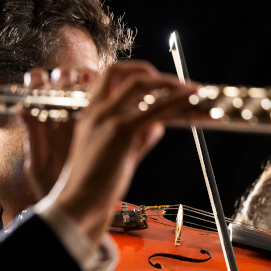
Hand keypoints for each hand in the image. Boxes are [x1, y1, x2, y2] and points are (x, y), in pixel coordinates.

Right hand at [19, 61, 194, 243]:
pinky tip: (188, 99)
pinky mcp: (122, 132)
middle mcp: (97, 111)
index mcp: (90, 114)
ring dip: (168, 82)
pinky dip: (174, 101)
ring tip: (189, 88)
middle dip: (149, 70)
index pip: (107, 77)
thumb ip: (138, 137)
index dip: (132, 72)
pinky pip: (154, 110)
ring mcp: (108, 119)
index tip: (154, 78)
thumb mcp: (119, 154)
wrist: (81, 200)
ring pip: (140, 85)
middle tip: (173, 81)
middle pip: (120, 71)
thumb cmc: (97, 183)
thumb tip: (158, 126)